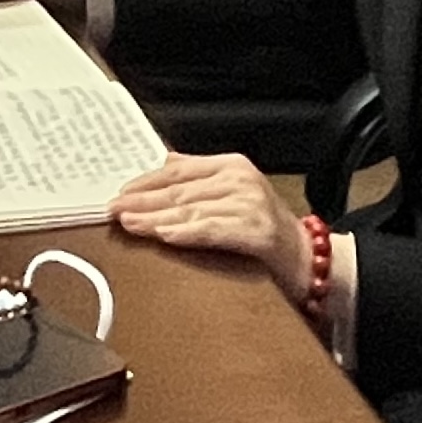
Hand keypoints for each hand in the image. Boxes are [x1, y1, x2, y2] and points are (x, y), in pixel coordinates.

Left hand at [109, 154, 314, 303]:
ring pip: (191, 211)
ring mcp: (249, 204)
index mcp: (231, 165)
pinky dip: (186, 233)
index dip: (146, 182)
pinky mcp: (257, 230)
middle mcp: (239, 179)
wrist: (309, 258)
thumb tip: (165, 164)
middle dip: (142, 201)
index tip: (120, 193)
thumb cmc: (266, 229)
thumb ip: (202, 178)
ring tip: (129, 224)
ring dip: (155, 219)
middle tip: (112, 210)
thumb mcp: (235, 193)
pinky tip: (165, 235)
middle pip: (179, 191)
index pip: (178, 171)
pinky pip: (213, 230)